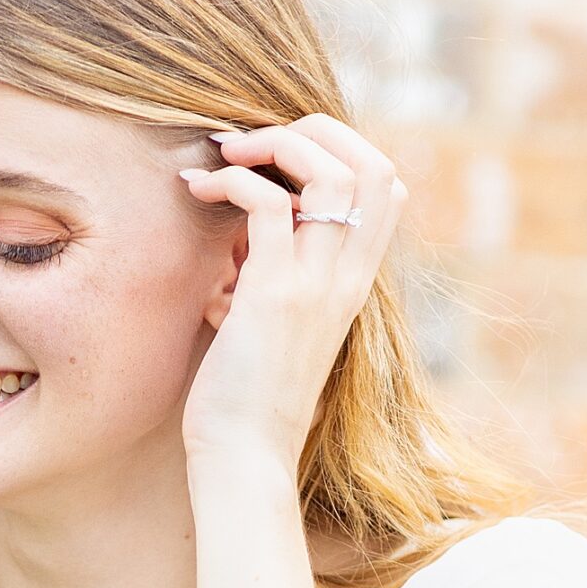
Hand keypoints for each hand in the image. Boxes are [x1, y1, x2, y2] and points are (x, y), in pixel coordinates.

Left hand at [178, 115, 405, 478]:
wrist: (245, 457)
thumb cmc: (246, 395)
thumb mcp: (270, 319)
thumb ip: (270, 270)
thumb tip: (236, 230)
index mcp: (353, 279)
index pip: (386, 182)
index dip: (341, 147)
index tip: (280, 158)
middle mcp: (347, 277)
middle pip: (371, 162)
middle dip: (311, 130)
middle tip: (252, 144)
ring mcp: (316, 285)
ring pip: (332, 172)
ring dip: (274, 145)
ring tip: (225, 156)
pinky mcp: (274, 297)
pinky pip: (270, 206)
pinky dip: (234, 181)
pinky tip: (200, 192)